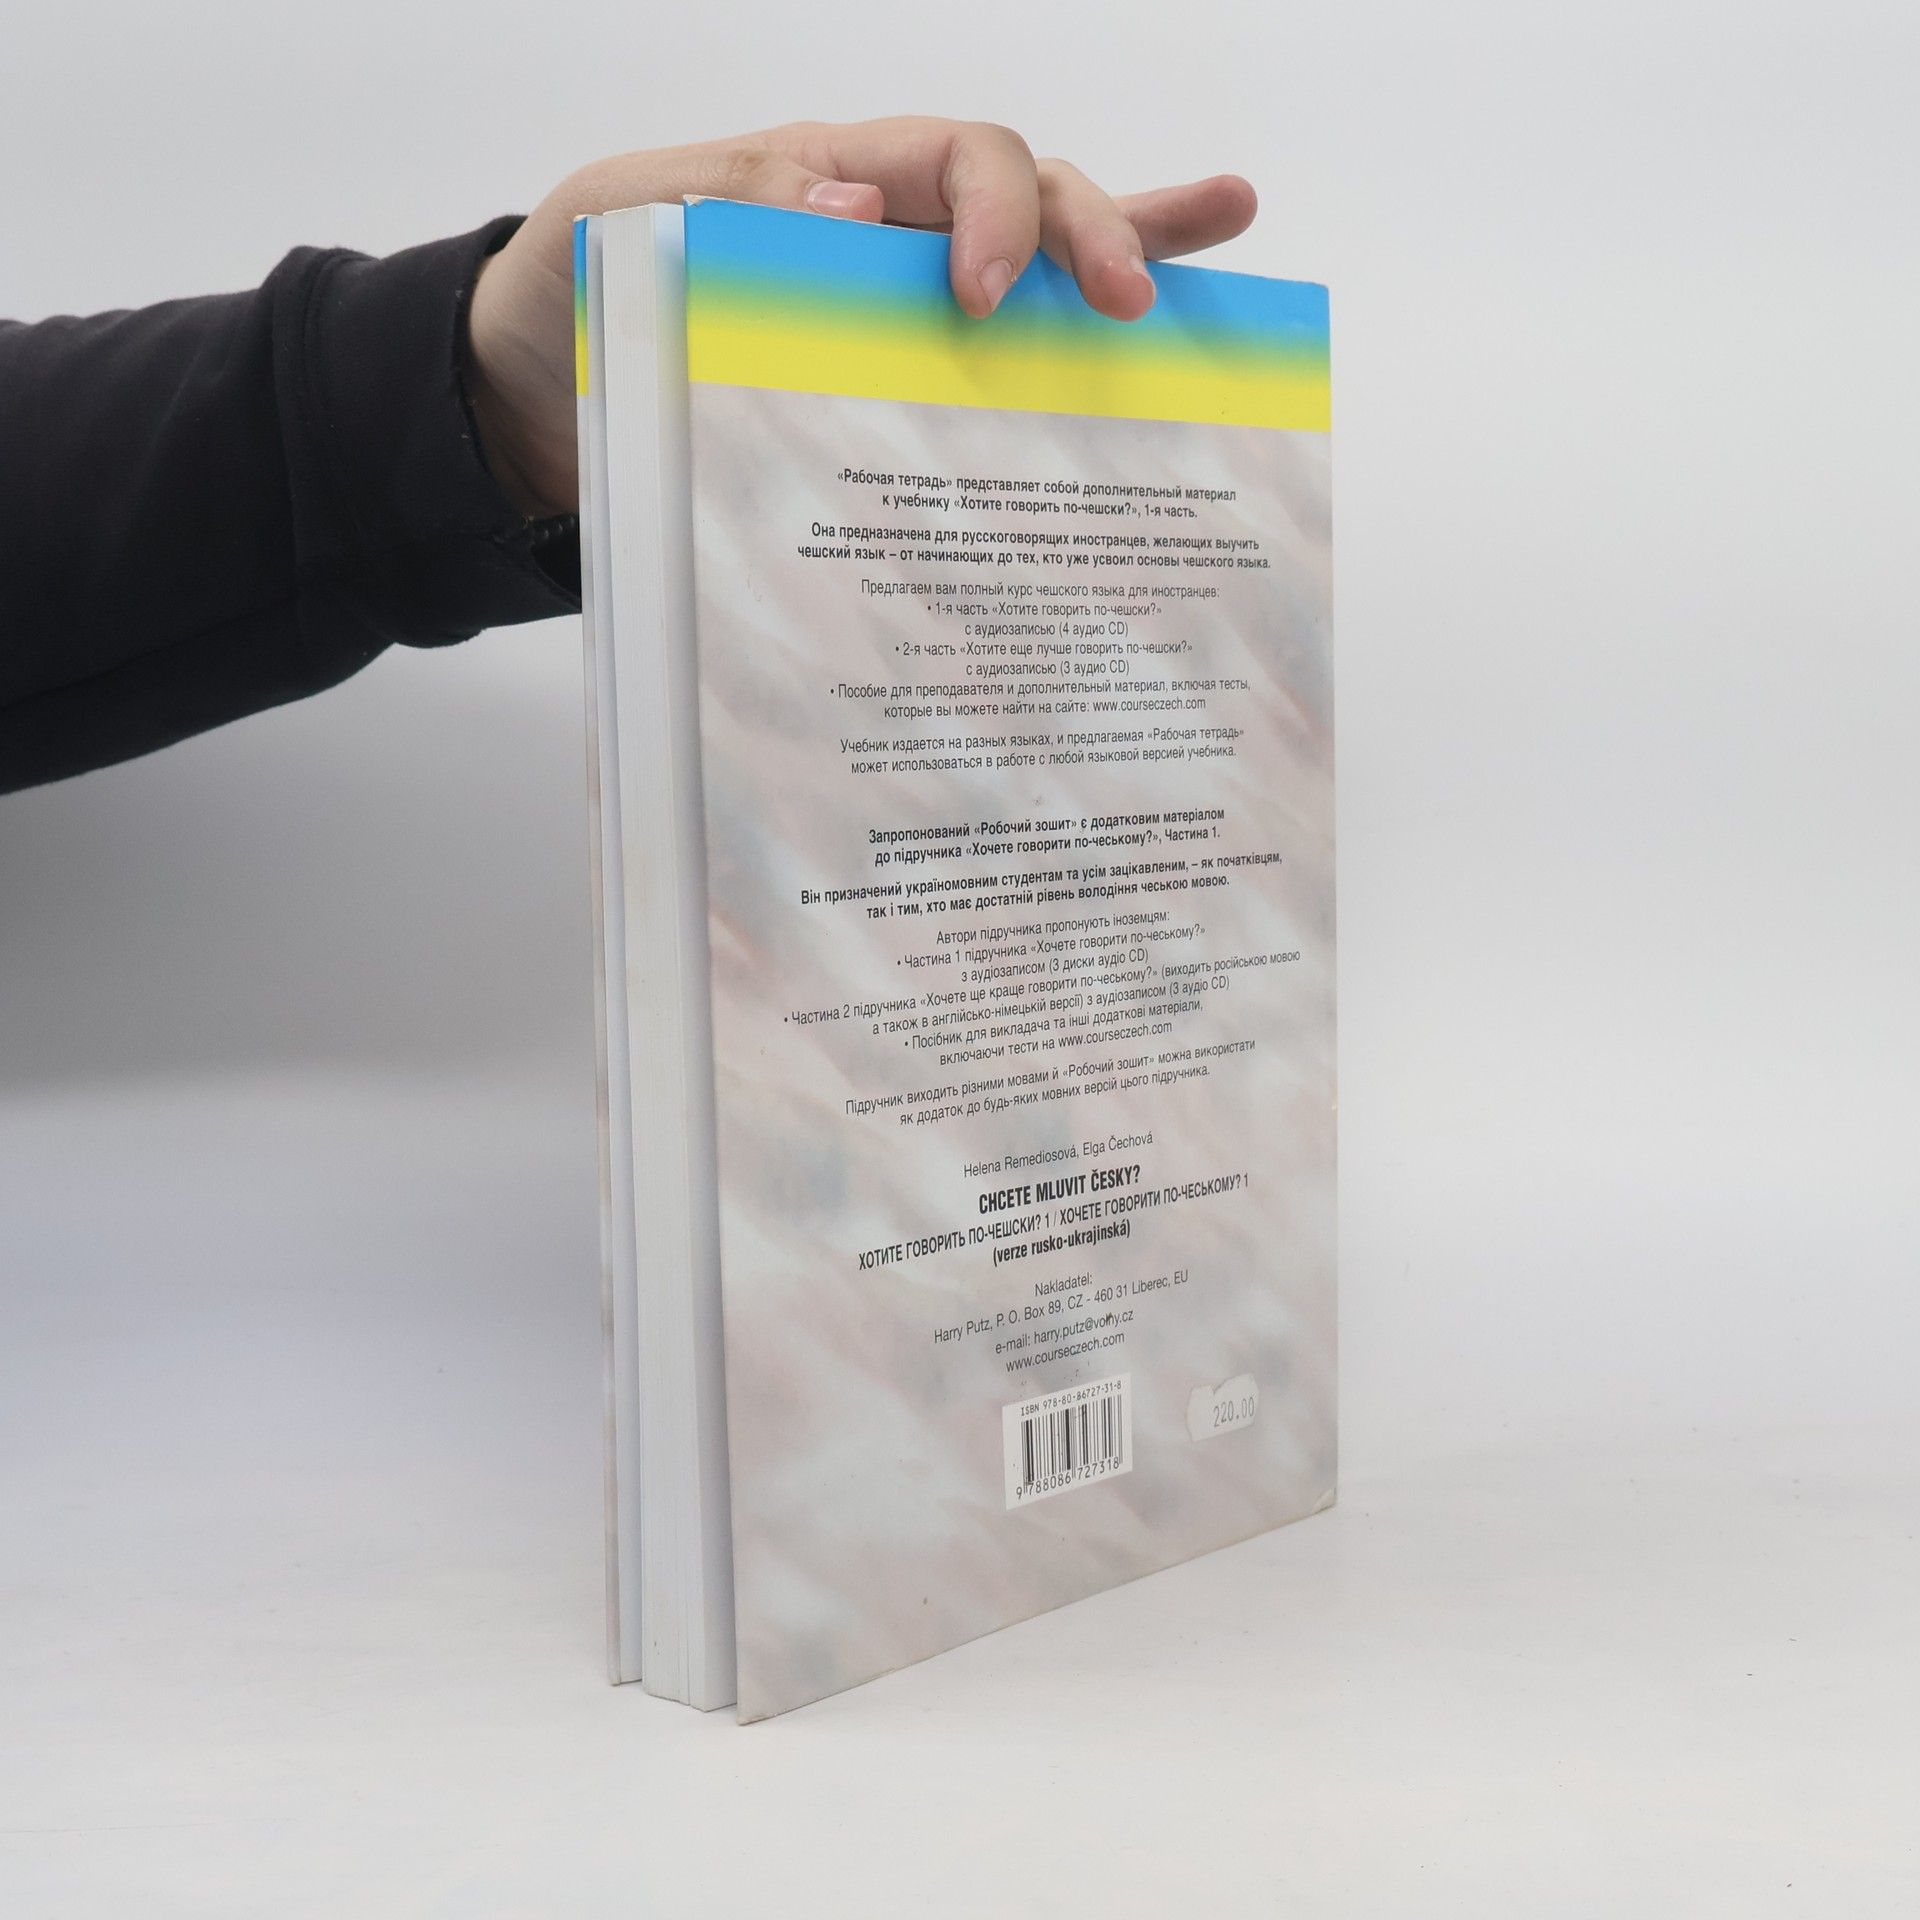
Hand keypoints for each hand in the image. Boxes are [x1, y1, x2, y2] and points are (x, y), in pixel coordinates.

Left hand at [466, 118, 1257, 518]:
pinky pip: (1012, 336)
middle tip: (1120, 306)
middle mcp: (891, 225)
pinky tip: (1184, 298)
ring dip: (1136, 238)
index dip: (987, 214)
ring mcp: (910, 293)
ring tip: (1228, 224)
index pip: (947, 158)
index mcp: (827, 176)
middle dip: (1087, 234)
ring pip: (1045, 244)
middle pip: (1026, 191)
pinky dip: (1091, 314)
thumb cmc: (576, 291)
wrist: (536, 386)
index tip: (980, 301)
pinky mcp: (906, 368)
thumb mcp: (617, 222)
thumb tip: (860, 203)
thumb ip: (724, 199)